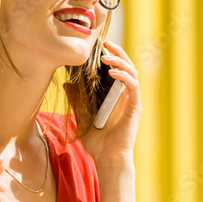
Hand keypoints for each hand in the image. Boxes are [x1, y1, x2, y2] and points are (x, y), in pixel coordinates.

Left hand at [80, 40, 141, 167]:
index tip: (97, 46)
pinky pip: (133, 87)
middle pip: (126, 66)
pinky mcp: (135, 107)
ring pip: (131, 72)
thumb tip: (67, 84)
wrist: (107, 158)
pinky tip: (113, 72)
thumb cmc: (97, 140)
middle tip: (104, 43)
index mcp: (114, 95)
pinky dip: (124, 77)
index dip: (109, 55)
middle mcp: (125, 95)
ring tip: (106, 56)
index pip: (115, 69)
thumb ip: (77, 100)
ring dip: (120, 61)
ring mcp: (131, 100)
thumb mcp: (82, 116)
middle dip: (116, 52)